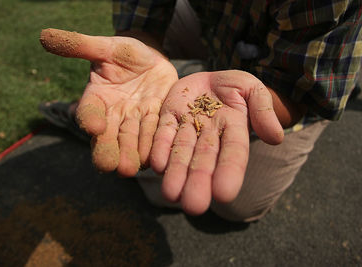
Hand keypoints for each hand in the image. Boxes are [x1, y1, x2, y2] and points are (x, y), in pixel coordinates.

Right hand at [40, 28, 177, 176]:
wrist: (151, 60)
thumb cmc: (125, 52)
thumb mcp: (106, 47)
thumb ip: (80, 45)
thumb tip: (44, 36)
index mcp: (96, 98)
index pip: (88, 111)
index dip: (89, 119)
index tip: (94, 127)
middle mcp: (113, 115)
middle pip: (107, 137)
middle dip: (107, 151)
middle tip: (109, 165)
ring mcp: (134, 120)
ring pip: (130, 140)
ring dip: (130, 154)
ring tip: (129, 169)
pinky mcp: (155, 120)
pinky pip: (154, 133)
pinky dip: (153, 145)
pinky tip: (155, 158)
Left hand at [150, 71, 283, 214]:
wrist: (208, 79)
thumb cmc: (234, 87)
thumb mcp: (252, 89)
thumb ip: (263, 109)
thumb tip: (276, 138)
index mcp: (233, 129)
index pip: (233, 153)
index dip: (229, 172)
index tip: (224, 194)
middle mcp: (209, 135)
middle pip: (204, 160)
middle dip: (198, 182)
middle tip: (193, 206)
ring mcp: (187, 128)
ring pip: (181, 152)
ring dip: (176, 173)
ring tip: (170, 194)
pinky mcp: (168, 118)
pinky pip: (163, 134)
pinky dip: (160, 149)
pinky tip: (156, 165)